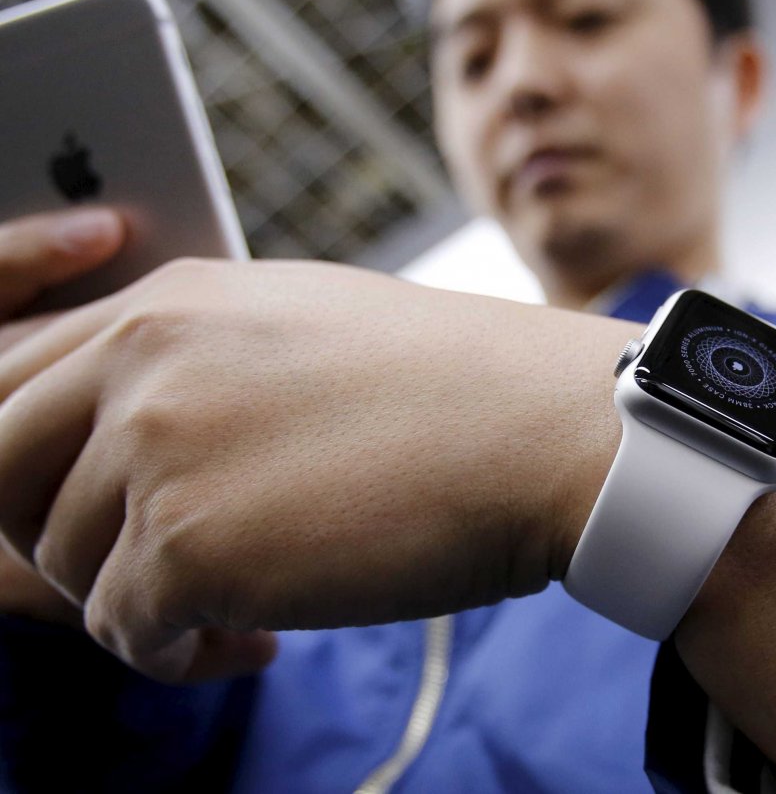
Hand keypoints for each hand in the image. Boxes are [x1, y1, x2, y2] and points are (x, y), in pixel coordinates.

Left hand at [0, 259, 630, 682]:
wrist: (542, 428)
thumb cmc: (453, 385)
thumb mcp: (301, 330)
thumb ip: (196, 361)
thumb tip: (133, 430)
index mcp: (168, 302)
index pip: (6, 378)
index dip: (29, 461)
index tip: (86, 510)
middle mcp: (142, 362)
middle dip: (54, 537)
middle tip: (138, 569)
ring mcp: (158, 449)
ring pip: (63, 565)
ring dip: (135, 603)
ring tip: (227, 612)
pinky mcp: (189, 546)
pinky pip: (122, 631)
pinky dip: (176, 654)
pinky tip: (255, 640)